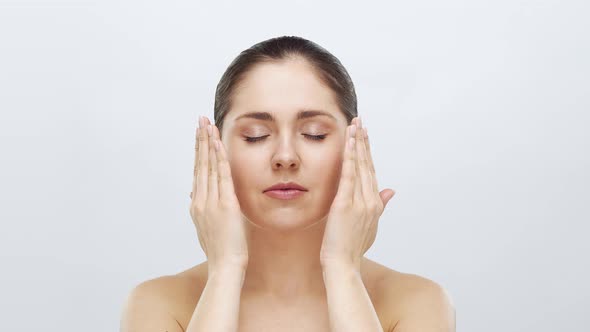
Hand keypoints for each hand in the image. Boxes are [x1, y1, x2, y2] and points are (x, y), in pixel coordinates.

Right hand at [189, 116, 248, 272]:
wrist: (225, 267)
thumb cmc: (220, 250)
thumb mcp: (206, 228)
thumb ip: (201, 209)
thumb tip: (193, 194)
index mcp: (197, 205)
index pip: (197, 172)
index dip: (198, 152)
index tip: (199, 135)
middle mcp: (200, 200)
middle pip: (199, 164)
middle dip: (200, 140)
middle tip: (200, 120)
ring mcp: (211, 202)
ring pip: (208, 166)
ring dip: (208, 143)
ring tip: (206, 124)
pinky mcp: (225, 205)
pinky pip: (221, 176)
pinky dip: (219, 158)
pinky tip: (218, 144)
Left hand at [320, 117, 394, 270]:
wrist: (343, 264)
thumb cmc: (352, 248)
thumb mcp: (370, 225)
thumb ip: (380, 206)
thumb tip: (391, 190)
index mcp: (375, 204)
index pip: (371, 172)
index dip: (368, 152)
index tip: (365, 136)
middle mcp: (371, 200)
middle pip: (367, 164)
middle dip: (364, 141)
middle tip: (361, 121)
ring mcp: (360, 201)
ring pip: (360, 165)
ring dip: (357, 143)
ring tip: (355, 124)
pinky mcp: (346, 203)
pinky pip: (348, 174)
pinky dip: (349, 156)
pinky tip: (349, 141)